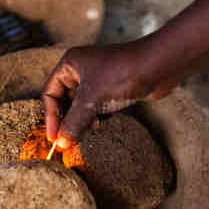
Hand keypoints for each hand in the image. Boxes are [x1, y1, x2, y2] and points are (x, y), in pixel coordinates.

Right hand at [42, 42, 176, 148]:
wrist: (158, 67)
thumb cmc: (122, 74)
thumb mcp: (92, 101)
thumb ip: (74, 123)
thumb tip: (60, 144)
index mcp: (70, 64)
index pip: (50, 93)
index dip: (50, 117)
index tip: (54, 139)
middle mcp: (81, 70)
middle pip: (64, 101)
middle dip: (66, 120)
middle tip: (66, 142)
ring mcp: (97, 79)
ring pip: (81, 105)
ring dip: (81, 121)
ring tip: (85, 132)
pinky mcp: (112, 88)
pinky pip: (96, 106)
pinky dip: (95, 117)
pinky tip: (100, 125)